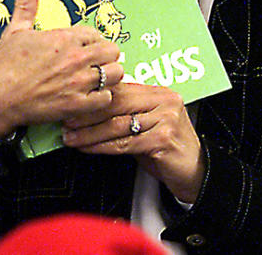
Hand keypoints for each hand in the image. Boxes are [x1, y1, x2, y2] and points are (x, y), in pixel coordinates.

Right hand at [0, 0, 124, 138]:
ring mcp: (77, 82)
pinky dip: (101, 98)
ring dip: (108, 77)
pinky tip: (89, 97)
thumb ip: (27, 2)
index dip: (92, 41)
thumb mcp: (15, 30)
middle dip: (105, 57)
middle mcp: (74, 58)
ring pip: (115, 74)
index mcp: (63, 38)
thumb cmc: (1, 68)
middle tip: (94, 64)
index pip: (96, 34)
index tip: (85, 48)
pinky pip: (106, 98)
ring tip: (96, 80)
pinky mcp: (76, 105)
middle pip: (112, 51)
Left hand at [61, 83, 204, 203]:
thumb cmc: (167, 149)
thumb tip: (89, 110)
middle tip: (66, 121)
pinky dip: (102, 146)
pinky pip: (124, 143)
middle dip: (87, 114)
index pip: (120, 88)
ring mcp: (166, 119)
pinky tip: (88, 148)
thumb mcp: (148, 125)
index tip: (72, 104)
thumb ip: (126, 114)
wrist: (196, 171)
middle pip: (117, 103)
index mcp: (159, 92)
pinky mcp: (163, 139)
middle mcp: (165, 101)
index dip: (94, 97)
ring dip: (89, 133)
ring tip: (71, 137)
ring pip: (118, 124)